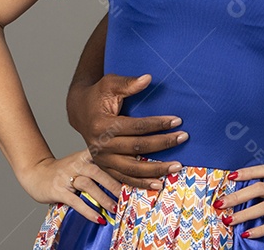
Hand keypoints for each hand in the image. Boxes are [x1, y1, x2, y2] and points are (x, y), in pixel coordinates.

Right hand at [16, 149, 120, 222]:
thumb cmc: (64, 170)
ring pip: (88, 185)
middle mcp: (77, 163)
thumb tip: (123, 176)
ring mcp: (66, 176)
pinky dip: (88, 211)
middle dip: (115, 183)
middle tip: (128, 194)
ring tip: (116, 208)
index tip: (135, 169)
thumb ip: (97, 165)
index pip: (105, 155)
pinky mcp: (58, 190)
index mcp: (85, 155)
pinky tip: (98, 218)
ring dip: (103, 198)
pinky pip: (76, 201)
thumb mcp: (80, 162)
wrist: (35, 172)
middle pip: (99, 171)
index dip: (120, 162)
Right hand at [67, 73, 187, 188]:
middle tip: (183, 137)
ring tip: (177, 166)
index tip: (177, 121)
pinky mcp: (105, 167)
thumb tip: (148, 78)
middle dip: (163, 144)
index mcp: (102, 125)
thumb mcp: (109, 84)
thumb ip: (128, 83)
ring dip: (155, 169)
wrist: (80, 111)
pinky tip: (158, 184)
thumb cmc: (98, 96)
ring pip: (131, 169)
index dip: (157, 124)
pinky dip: (141, 183)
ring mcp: (102, 159)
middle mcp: (101, 145)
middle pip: (136, 148)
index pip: (135, 126)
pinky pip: (124, 179)